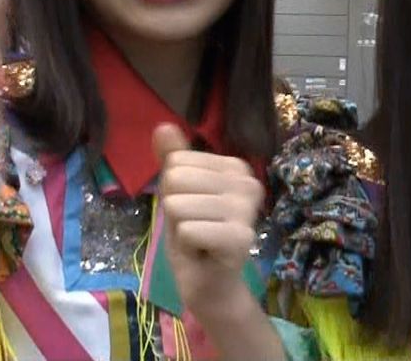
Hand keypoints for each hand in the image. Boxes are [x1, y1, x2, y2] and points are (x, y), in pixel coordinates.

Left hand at [153, 124, 263, 319]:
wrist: (210, 284)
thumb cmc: (194, 235)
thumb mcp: (178, 193)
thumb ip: (173, 159)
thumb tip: (162, 126)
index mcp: (236, 167)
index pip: (177, 162)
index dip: (175, 191)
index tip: (195, 211)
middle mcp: (248, 182)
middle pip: (176, 179)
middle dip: (175, 210)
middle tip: (195, 227)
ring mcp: (247, 209)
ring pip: (178, 205)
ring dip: (180, 229)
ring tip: (199, 240)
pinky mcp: (240, 238)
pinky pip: (186, 230)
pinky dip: (186, 245)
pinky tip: (204, 253)